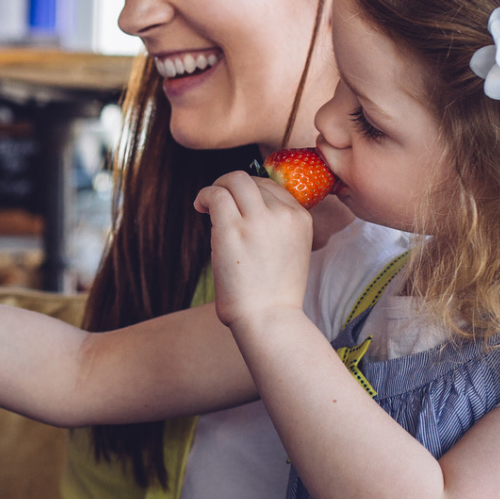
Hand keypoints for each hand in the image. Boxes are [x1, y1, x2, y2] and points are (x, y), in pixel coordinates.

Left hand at [194, 171, 313, 328]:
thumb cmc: (274, 295)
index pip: (274, 188)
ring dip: (217, 186)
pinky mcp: (232, 228)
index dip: (252, 193)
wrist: (269, 319)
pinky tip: (199, 207)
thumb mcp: (290, 252)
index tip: (238, 206)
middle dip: (233, 184)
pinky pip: (215, 195)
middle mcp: (283, 214)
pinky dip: (204, 195)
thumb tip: (246, 210)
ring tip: (206, 202)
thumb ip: (277, 229)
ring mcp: (258, 220)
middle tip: (218, 199)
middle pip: (254, 179)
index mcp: (301, 219)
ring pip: (235, 179)